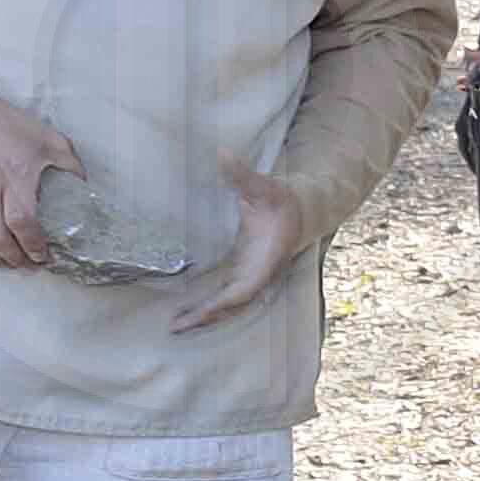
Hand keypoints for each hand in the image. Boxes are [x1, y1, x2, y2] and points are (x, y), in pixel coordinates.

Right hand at [0, 21, 83, 274]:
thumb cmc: (5, 123)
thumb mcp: (47, 137)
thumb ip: (70, 164)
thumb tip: (88, 189)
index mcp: (14, 175)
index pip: (23, 223)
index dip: (34, 245)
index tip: (46, 256)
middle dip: (16, 259)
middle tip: (30, 265)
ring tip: (10, 263)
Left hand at [170, 163, 308, 330]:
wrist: (302, 210)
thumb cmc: (283, 199)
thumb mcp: (265, 186)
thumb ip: (242, 175)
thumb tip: (222, 153)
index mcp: (267, 259)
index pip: (246, 288)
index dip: (225, 301)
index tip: (203, 312)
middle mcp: (260, 273)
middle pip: (234, 305)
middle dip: (209, 317)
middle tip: (177, 327)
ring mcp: (252, 275)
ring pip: (230, 304)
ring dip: (207, 316)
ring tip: (177, 326)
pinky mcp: (244, 273)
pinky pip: (226, 296)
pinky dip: (209, 306)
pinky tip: (188, 311)